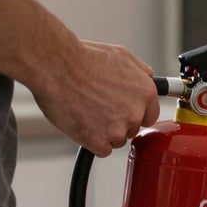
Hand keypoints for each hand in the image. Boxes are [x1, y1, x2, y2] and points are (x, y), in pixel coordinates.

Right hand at [32, 40, 160, 156]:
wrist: (56, 66)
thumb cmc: (84, 58)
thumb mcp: (122, 56)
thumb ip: (141, 72)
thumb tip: (149, 78)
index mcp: (146, 93)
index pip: (150, 116)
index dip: (136, 113)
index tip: (124, 111)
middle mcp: (135, 112)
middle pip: (133, 129)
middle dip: (119, 122)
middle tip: (99, 108)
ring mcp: (117, 129)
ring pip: (117, 140)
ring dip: (105, 132)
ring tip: (87, 112)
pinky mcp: (98, 141)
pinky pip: (102, 150)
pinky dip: (92, 141)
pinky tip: (82, 124)